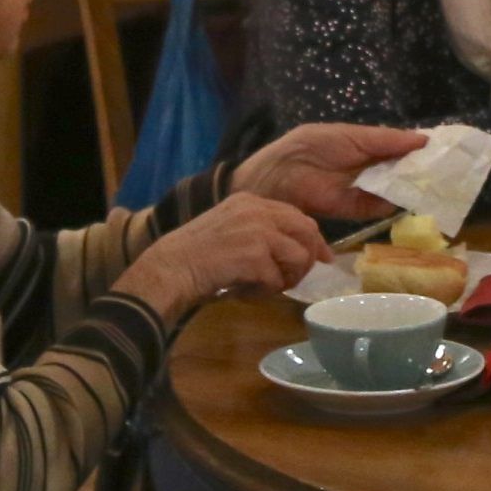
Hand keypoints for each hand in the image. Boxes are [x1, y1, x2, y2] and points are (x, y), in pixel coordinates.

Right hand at [119, 192, 327, 322]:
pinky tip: (246, 291)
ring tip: (267, 287)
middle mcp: (258, 210)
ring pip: (299, 256)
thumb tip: (294, 251)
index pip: (296, 215)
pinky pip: (277, 279)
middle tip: (298, 278)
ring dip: (288, 278)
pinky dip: (266, 290)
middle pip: (307, 230)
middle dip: (309, 257)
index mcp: (250, 200)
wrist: (171, 268)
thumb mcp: (229, 228)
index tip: (319, 257)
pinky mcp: (255, 256)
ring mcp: (258, 231)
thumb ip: (259, 232)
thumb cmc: (194, 254)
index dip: (311, 239)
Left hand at [231, 121, 434, 220]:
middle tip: (447, 171)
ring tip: (437, 184)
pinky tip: (412, 198)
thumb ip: (386, 141)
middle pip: (397, 168)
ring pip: (392, 187)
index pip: (396, 145)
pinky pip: (378, 205)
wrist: (281, 176)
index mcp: (362, 142)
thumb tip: (422, 140)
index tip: (444, 150)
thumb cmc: (314, 146)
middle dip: (418, 169)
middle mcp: (364, 165)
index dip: (417, 148)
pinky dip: (393, 203)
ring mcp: (360, 187)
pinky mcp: (353, 208)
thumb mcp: (353, 137)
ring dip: (409, 187)